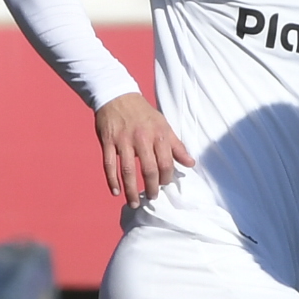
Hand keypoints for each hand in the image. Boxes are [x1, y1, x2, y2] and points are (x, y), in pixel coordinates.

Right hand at [95, 93, 194, 207]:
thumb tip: (191, 164)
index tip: (164, 185)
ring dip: (131, 190)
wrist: (117, 96)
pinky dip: (112, 180)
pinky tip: (116, 192)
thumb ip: (177, 146)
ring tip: (134, 203)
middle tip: (152, 197)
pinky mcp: (107, 141)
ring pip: (127, 171)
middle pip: (148, 169)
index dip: (166, 178)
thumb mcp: (164, 125)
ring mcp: (123, 140)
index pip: (166, 163)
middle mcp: (141, 138)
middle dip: (151, 188)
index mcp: (158, 135)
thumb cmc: (143, 113)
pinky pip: (109, 164)